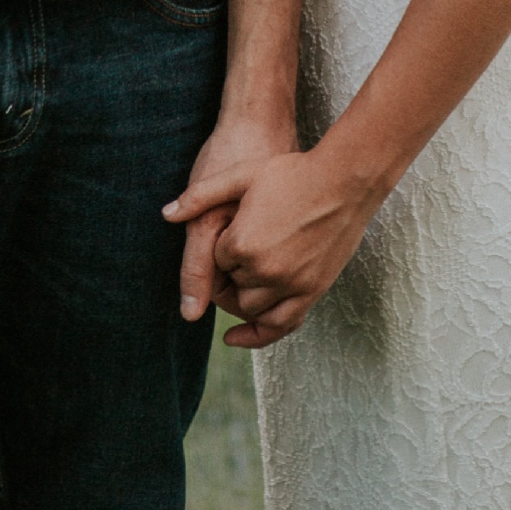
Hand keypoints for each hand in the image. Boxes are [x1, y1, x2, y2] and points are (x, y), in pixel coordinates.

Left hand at [164, 107, 298, 323]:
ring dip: (245, 295)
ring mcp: (289, 285)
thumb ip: (200, 195)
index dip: (223, 243)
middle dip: (231, 271)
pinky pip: (280, 326)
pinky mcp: (311, 292)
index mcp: (241, 243)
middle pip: (231, 286)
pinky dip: (257, 335)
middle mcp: (264, 270)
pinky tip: (236, 337)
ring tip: (251, 273)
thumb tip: (166, 215)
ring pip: (251, 308)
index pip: (215, 259)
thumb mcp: (242, 175)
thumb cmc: (293, 172)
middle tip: (244, 246)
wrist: (344, 181)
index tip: (238, 223)